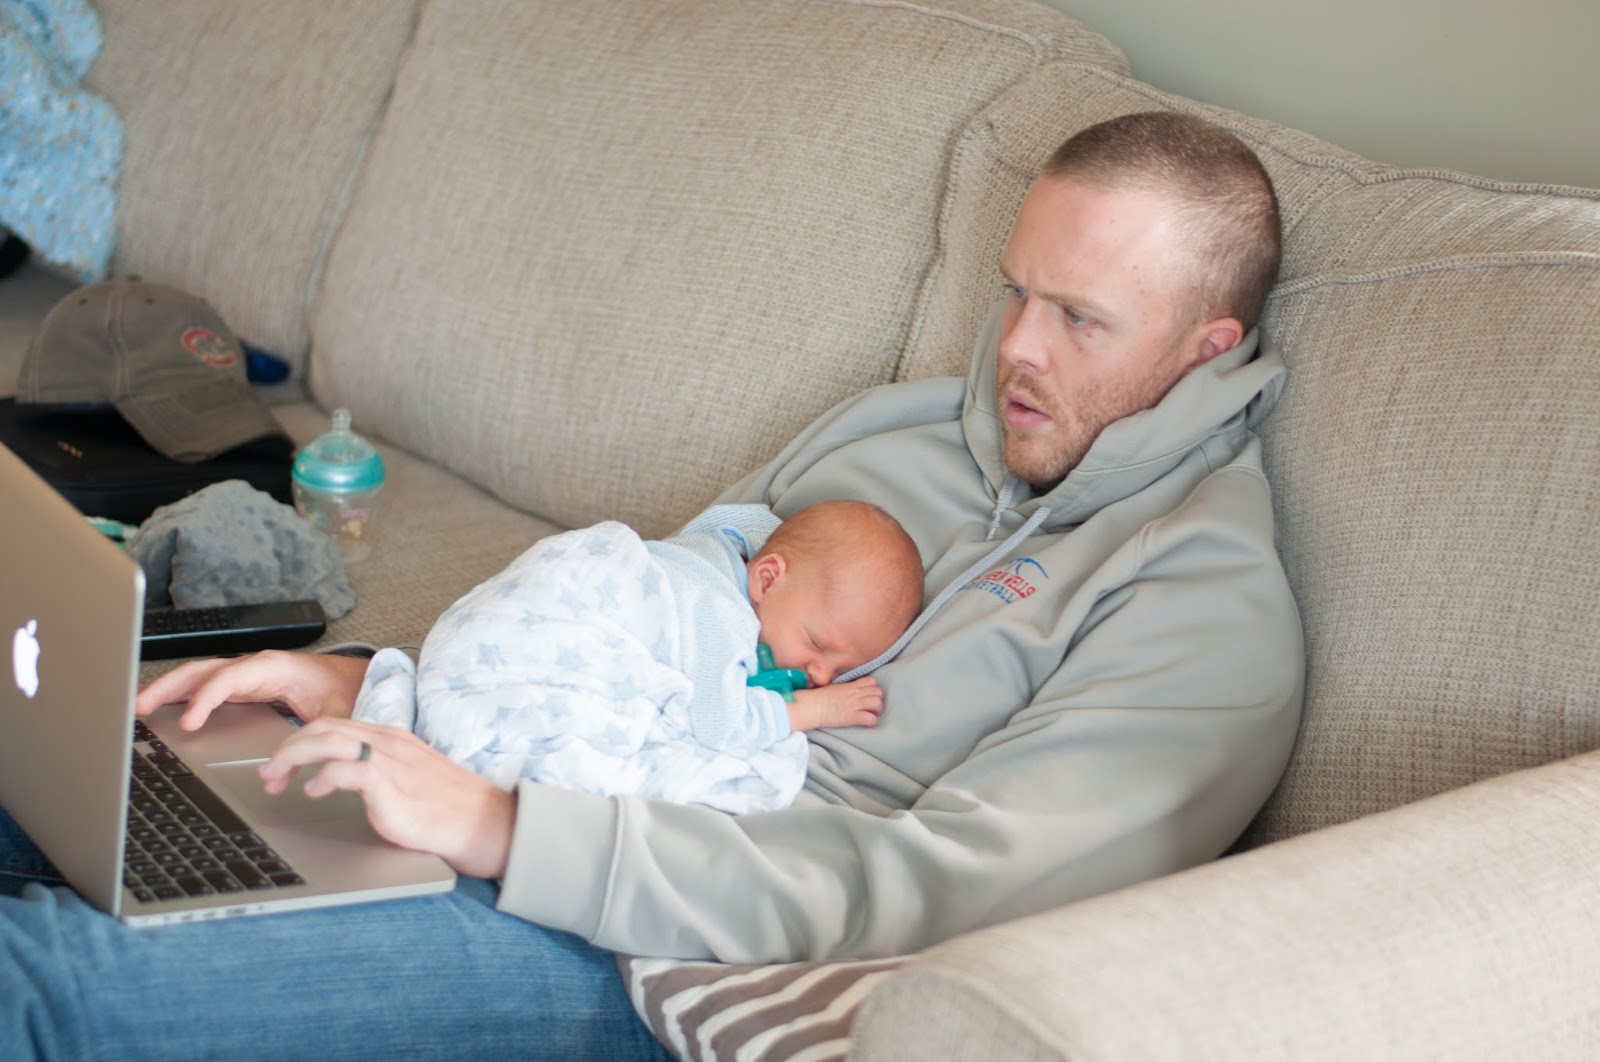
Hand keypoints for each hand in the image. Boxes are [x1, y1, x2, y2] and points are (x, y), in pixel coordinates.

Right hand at [135, 650, 369, 731]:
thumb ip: (308, 746)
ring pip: (201, 677)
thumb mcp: (333, 719)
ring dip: (170, 690)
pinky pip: (210, 688)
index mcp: (274, 668)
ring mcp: (249, 675)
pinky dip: (185, 696)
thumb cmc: (346, 693)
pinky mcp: (247, 686)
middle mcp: (256, 667)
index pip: (230, 678)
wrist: (357, 682)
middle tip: (140, 707)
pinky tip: (168, 711)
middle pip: (204, 671)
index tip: (191, 722)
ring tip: (140, 708)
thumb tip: (275, 778)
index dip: (207, 699)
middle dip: (169, 686)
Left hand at [259, 717, 515, 878]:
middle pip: (323, 727)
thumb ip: (381, 772)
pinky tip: (312, 792)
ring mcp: (391, 760)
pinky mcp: (392, 785)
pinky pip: (347, 769)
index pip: (335, 724)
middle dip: (286, 747)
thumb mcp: (411, 780)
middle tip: (268, 774)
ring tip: (276, 779)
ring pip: (328, 740)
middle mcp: (389, 742)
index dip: (300, 740)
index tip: (281, 764)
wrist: (486, 824)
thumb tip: (345, 780)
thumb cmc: (451, 808)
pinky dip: (322, 777)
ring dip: (293, 757)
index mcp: (392, 738)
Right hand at [787, 676, 884, 731]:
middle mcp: (855, 694)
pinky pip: (870, 719)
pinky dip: (872, 721)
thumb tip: (849, 690)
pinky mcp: (852, 717)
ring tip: (871, 714)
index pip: (872, 681)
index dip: (874, 688)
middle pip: (878, 692)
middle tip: (872, 707)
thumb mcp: (835, 687)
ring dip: (877, 710)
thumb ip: (845, 687)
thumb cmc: (819, 697)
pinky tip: (867, 722)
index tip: (869, 695)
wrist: (811, 706)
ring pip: (877, 703)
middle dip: (878, 699)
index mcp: (851, 686)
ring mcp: (855, 705)